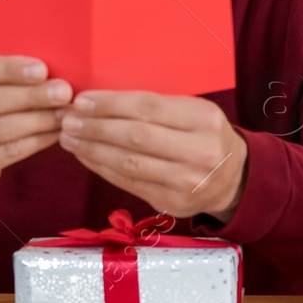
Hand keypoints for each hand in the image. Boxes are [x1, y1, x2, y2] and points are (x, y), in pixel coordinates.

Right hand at [0, 55, 71, 211]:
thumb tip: (42, 70)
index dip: (9, 69)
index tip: (42, 69)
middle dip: (32, 95)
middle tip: (63, 91)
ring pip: (3, 129)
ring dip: (40, 119)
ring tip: (64, 111)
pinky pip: (9, 152)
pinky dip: (37, 140)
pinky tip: (54, 131)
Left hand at [57, 91, 247, 221]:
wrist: (235, 177)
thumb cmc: (204, 135)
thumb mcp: (193, 111)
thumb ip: (156, 107)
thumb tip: (101, 99)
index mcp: (203, 120)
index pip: (149, 108)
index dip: (111, 104)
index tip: (83, 100)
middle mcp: (199, 152)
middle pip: (136, 137)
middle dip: (96, 127)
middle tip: (67, 119)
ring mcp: (186, 182)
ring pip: (129, 164)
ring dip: (92, 150)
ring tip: (69, 138)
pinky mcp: (173, 203)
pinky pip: (129, 184)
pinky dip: (102, 168)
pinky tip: (86, 156)